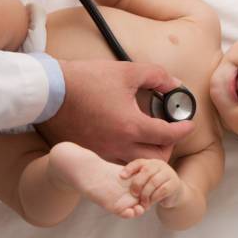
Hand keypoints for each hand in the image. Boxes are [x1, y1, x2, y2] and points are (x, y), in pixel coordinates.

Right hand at [34, 60, 194, 163]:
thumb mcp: (127, 71)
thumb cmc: (87, 80)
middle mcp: (119, 146)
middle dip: (168, 147)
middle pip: (157, 160)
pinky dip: (129, 157)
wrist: (49, 91)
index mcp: (131, 126)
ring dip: (148, 155)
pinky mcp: (91, 154)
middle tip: (168, 132)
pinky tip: (127, 141)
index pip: (169, 136)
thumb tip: (175, 85)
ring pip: (137, 166)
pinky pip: (117, 164)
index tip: (189, 124)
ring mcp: (103, 154)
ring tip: (149, 139)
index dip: (184, 129)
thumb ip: (157, 77)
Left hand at [121, 159, 183, 211]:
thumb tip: (120, 178)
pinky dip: (154, 198)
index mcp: (152, 163)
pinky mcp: (174, 184)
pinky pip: (162, 190)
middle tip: (133, 194)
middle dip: (138, 183)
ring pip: (154, 182)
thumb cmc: (156, 187)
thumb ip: (138, 178)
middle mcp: (161, 166)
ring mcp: (169, 174)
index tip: (121, 177)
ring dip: (145, 194)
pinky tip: (150, 203)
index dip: (129, 168)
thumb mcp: (147, 180)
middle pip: (147, 171)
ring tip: (142, 202)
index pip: (139, 162)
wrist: (175, 193)